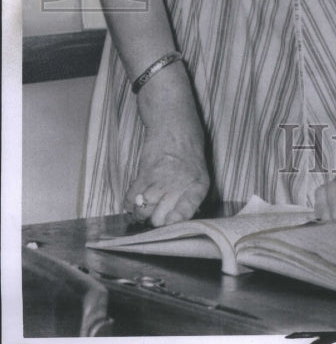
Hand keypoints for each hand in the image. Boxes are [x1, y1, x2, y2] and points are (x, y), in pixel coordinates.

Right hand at [124, 66, 209, 225]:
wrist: (173, 119)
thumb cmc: (189, 144)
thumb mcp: (200, 167)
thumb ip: (192, 191)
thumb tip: (183, 215)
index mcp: (199, 183)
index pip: (188, 210)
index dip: (177, 221)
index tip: (170, 224)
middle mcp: (179, 183)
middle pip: (160, 218)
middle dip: (156, 221)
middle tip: (156, 216)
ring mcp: (160, 179)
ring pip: (143, 211)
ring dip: (141, 214)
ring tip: (143, 210)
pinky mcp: (143, 172)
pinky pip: (131, 197)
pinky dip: (128, 204)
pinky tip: (133, 202)